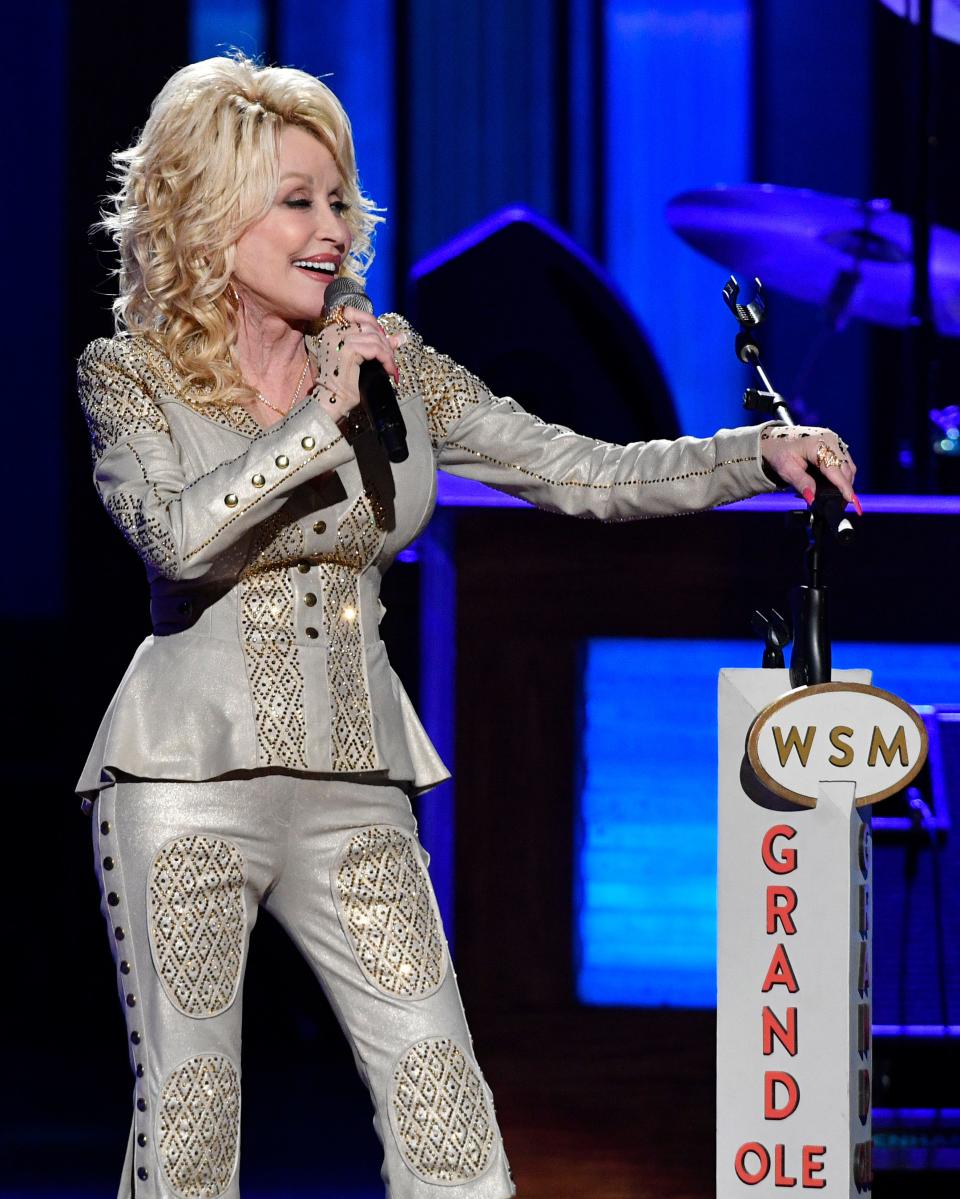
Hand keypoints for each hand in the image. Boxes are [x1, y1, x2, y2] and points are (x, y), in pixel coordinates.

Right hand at [312, 309, 405, 424]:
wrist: (332, 401)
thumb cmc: (344, 383)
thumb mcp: (361, 360)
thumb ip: (377, 345)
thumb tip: (400, 337)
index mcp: (330, 330)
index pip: (355, 313)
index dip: (374, 325)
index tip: (384, 341)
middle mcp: (331, 331)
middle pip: (367, 325)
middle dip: (384, 342)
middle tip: (391, 359)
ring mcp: (338, 339)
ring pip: (374, 338)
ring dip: (387, 353)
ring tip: (390, 367)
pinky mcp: (348, 350)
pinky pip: (375, 349)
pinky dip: (386, 359)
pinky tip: (388, 370)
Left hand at [760, 425, 860, 513]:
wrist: (778, 440)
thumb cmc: (781, 453)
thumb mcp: (786, 469)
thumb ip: (801, 482)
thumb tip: (813, 498)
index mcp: (817, 444)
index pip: (834, 468)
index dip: (843, 485)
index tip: (850, 499)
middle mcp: (831, 440)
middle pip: (846, 469)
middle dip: (844, 487)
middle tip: (837, 505)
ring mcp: (836, 442)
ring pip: (849, 467)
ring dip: (844, 482)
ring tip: (835, 496)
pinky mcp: (837, 446)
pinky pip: (846, 464)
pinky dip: (842, 476)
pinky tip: (833, 485)